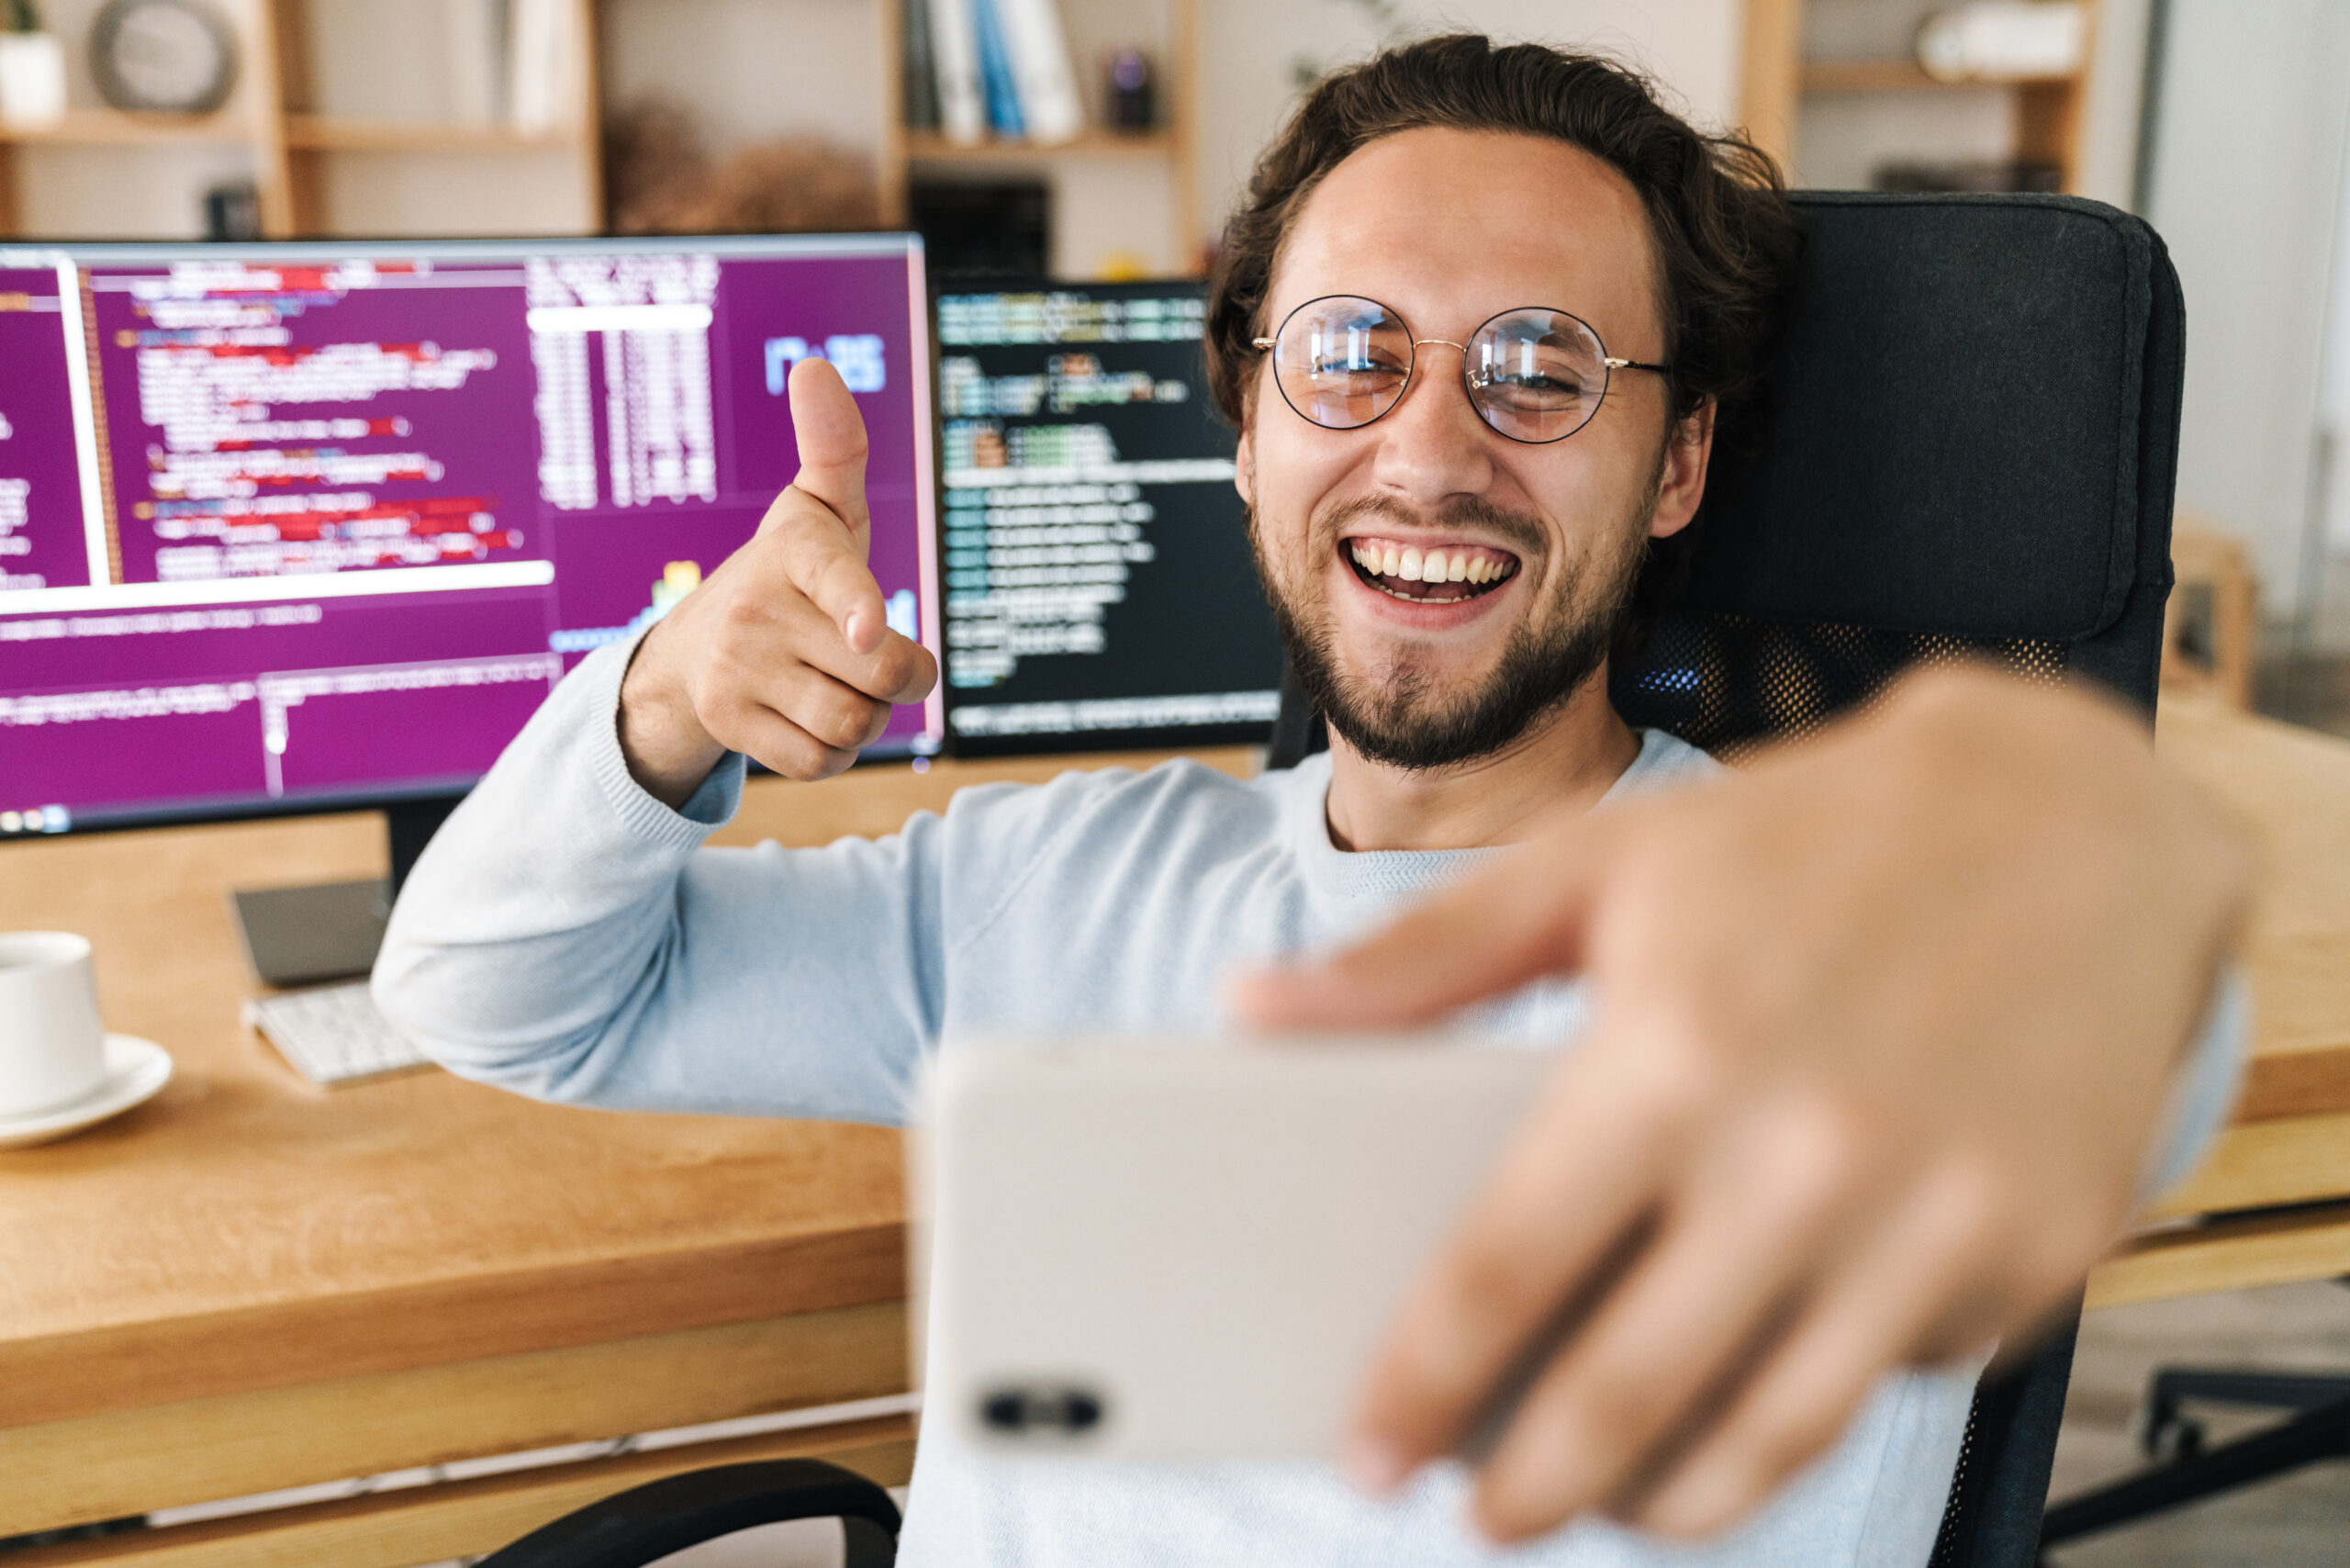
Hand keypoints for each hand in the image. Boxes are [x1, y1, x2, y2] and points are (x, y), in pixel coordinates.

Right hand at [619, 357, 936, 802]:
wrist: (696, 645)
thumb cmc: (792, 573)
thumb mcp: (821, 510)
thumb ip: (835, 446)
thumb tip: (814, 365)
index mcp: (795, 550)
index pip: (835, 576)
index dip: (856, 604)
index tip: (870, 628)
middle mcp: (759, 608)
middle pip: (881, 673)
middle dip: (899, 676)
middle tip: (871, 653)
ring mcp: (737, 669)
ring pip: (853, 724)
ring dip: (867, 717)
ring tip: (837, 683)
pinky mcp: (729, 723)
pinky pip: (820, 763)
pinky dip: (832, 752)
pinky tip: (810, 717)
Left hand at [1232, 669, 2247, 1543]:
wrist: (2072, 810)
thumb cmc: (1807, 839)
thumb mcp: (1596, 864)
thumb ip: (1415, 959)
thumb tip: (1252, 1009)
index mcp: (1674, 1051)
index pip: (1504, 1271)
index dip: (1420, 1385)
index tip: (1369, 1454)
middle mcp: (1810, 1149)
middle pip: (1631, 1394)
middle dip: (1532, 1488)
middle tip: (1482, 1513)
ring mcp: (1940, 1213)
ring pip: (1774, 1434)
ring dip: (1669, 1498)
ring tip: (1605, 1496)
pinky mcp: (2040, 1247)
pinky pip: (1897, 1374)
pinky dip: (1816, 1393)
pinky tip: (1762, 1366)